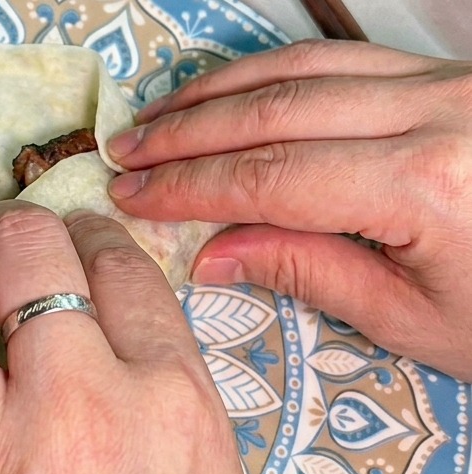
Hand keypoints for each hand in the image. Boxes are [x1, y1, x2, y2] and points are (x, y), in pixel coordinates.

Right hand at [106, 39, 471, 381]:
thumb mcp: (413, 320)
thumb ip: (308, 271)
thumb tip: (213, 253)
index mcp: (425, 184)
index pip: (271, 175)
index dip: (190, 185)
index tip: (134, 195)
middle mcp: (437, 113)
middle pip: (277, 109)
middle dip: (189, 132)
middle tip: (126, 152)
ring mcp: (448, 86)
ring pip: (305, 70)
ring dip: (220, 93)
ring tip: (161, 119)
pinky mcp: (453, 80)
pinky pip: (344, 61)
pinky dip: (276, 75)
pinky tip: (235, 93)